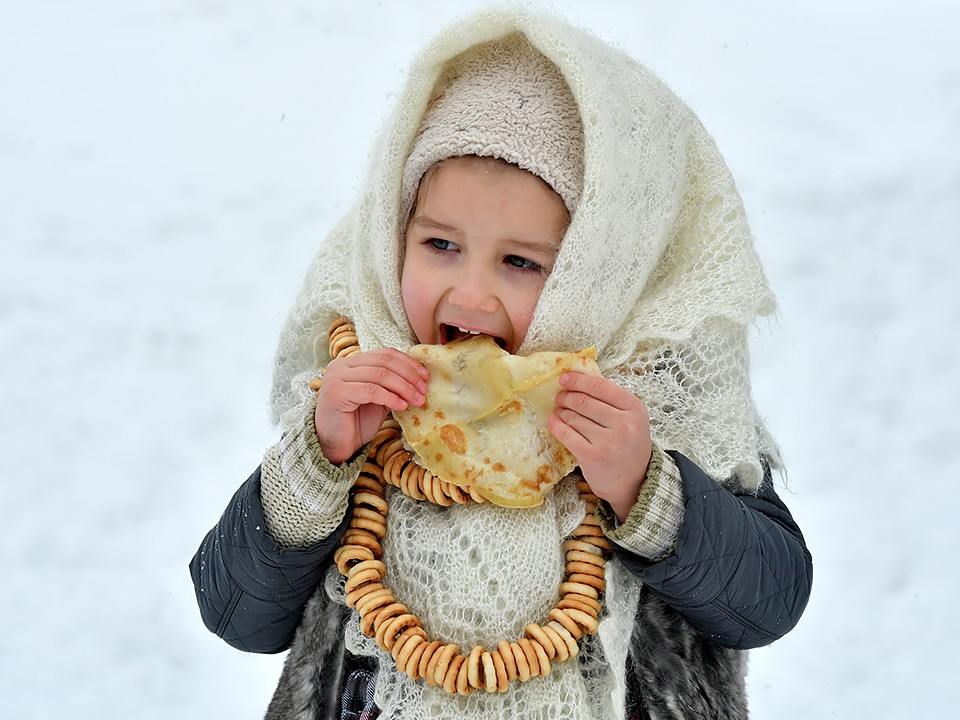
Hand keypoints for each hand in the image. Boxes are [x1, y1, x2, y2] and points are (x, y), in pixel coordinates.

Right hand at [314, 349, 428, 463]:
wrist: (335, 445)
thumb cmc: (357, 423)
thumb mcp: (378, 399)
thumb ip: (391, 385)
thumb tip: (420, 378)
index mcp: (351, 362)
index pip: (385, 354)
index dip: (408, 363)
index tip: (425, 376)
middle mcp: (341, 365)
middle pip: (384, 362)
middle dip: (409, 375)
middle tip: (424, 389)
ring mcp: (337, 378)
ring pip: (379, 375)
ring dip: (403, 387)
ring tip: (417, 400)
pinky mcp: (336, 393)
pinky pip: (371, 391)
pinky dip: (390, 397)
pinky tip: (402, 406)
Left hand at [548, 372, 651, 522]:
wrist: (633, 481)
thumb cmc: (629, 446)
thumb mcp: (631, 419)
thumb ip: (611, 401)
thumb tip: (578, 381)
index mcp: (634, 408)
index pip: (600, 386)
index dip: (578, 380)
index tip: (565, 378)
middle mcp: (623, 424)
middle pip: (584, 401)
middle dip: (566, 396)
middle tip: (559, 397)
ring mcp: (607, 441)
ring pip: (574, 417)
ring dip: (561, 411)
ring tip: (558, 410)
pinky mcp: (591, 456)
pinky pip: (567, 434)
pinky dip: (556, 425)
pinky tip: (553, 421)